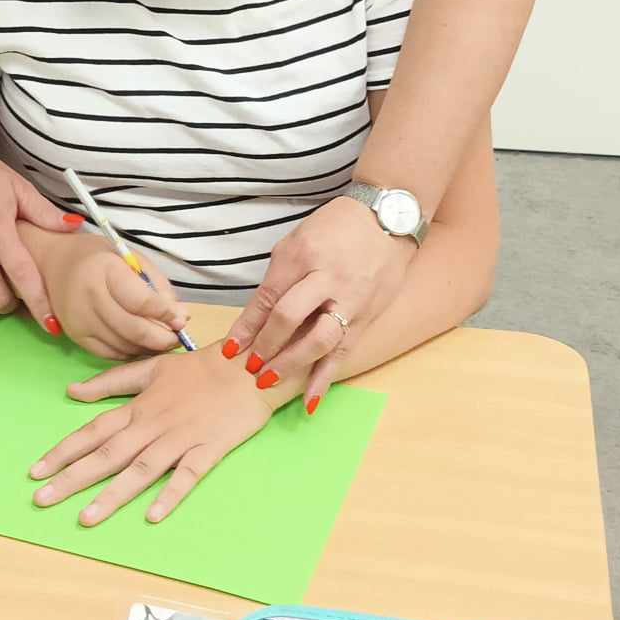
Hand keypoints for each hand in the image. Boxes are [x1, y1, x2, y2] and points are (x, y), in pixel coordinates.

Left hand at [29, 346, 285, 524]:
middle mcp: (152, 426)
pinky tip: (152, 516)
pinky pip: (187, 476)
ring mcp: (180, 440)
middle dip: (72, 479)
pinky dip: (170, 495)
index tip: (35, 471)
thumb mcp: (152, 367)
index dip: (63, 451)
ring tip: (85, 518)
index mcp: (138, 407)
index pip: (93, 432)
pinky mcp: (208, 451)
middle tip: (42, 500)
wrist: (249, 366)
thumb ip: (112, 381)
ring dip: (111, 495)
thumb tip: (72, 391)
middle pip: (107, 455)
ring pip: (140, 471)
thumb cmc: (200, 368)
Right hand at [46, 235, 190, 360]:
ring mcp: (79, 321)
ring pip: (123, 346)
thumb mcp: (132, 259)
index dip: (165, 314)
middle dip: (162, 338)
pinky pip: (110, 354)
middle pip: (133, 329)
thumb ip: (157, 286)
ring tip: (163, 341)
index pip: (140, 301)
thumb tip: (180, 317)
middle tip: (178, 338)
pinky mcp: (75, 337)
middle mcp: (88, 298)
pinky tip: (141, 345)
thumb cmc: (99, 257)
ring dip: (148, 348)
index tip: (181, 319)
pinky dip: (130, 352)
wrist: (54, 262)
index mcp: (104, 270)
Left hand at [223, 196, 416, 407]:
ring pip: (319, 339)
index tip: (231, 348)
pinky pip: (345, 350)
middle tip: (251, 366)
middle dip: (266, 346)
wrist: (388, 217)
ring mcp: (351, 298)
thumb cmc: (336, 227)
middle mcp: (326, 277)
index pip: (268, 297)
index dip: (247, 326)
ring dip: (292, 364)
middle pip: (290, 317)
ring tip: (270, 381)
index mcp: (302, 255)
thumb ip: (281, 275)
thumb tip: (260, 314)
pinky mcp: (368, 314)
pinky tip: (311, 401)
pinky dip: (326, 378)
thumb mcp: (299, 239)